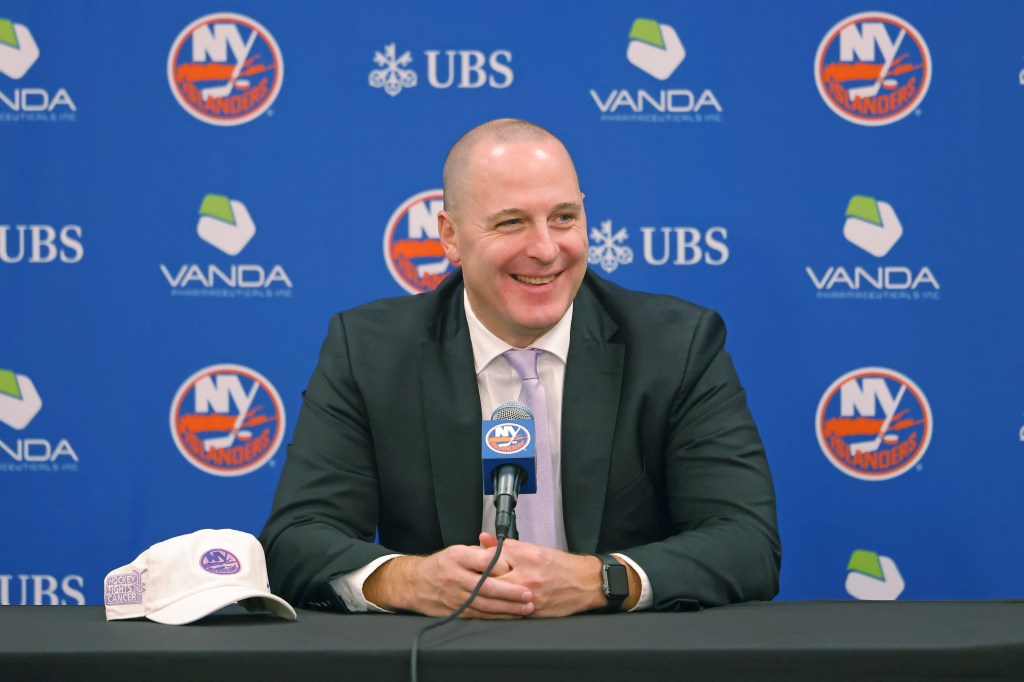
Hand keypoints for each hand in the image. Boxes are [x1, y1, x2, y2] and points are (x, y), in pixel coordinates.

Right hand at [363, 544, 533, 618]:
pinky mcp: (456, 611)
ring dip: (508, 608)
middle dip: (510, 593)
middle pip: (486, 587)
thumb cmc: (442, 565)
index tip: (519, 569)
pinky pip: (480, 615)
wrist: (415, 583)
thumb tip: (505, 556)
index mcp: (457, 558)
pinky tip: (511, 616)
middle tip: (528, 594)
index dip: (502, 567)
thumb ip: (481, 553)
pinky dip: (497, 617)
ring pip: (485, 605)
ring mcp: (455, 597)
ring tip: (526, 608)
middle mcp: (455, 578)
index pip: (482, 561)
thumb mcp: (458, 551)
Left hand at [479, 533, 605, 616]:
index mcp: (527, 559)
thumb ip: (506, 545)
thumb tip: (484, 539)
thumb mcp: (533, 548)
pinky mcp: (534, 613)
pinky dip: (499, 610)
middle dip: (478, 582)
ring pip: (498, 600)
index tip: (468, 564)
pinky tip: (491, 607)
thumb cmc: (560, 565)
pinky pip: (510, 613)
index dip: (477, 562)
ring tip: (475, 595)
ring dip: (485, 598)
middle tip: (467, 581)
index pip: (493, 560)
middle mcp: (528, 578)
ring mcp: (531, 598)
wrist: (584, 583)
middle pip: (492, 582)